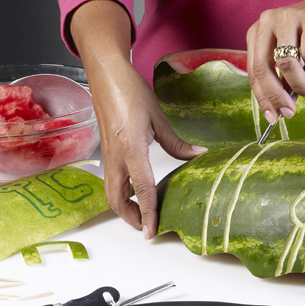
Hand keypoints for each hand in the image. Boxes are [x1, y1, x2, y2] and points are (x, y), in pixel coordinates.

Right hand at [70, 0, 205, 238]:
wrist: (106, 74)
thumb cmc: (130, 90)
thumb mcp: (158, 117)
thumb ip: (177, 142)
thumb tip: (198, 155)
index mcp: (131, 148)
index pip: (142, 188)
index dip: (149, 212)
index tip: (153, 231)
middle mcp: (116, 156)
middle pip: (118, 199)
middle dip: (131, 218)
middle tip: (149, 228)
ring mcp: (108, 154)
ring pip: (111, 192)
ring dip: (125, 207)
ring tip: (143, 214)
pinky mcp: (106, 150)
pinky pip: (111, 179)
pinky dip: (122, 192)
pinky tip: (136, 191)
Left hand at [246, 0, 304, 124]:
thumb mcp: (294, 57)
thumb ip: (284, 77)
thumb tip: (280, 107)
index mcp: (257, 32)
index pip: (253, 70)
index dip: (262, 97)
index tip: (272, 117)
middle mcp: (267, 21)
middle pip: (263, 67)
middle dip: (276, 96)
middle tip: (289, 112)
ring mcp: (288, 16)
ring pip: (286, 63)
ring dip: (299, 85)